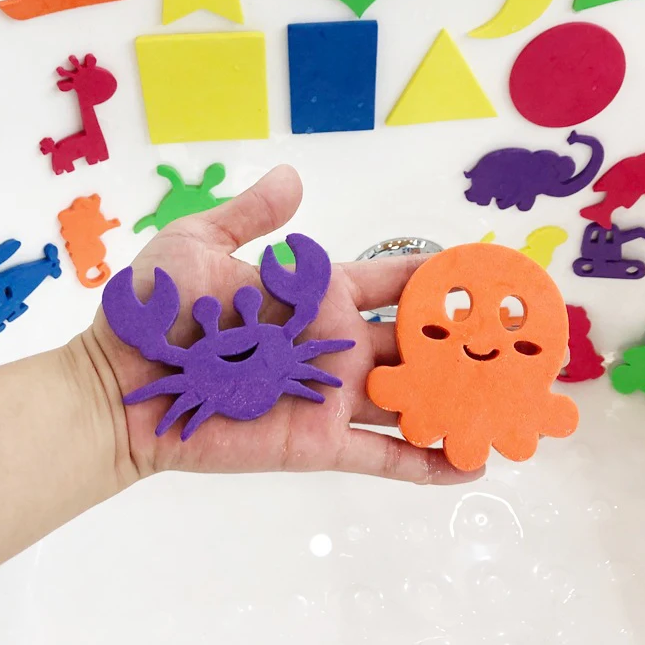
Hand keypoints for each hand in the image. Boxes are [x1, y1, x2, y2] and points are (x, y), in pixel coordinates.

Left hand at [88, 165, 482, 486]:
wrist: (125, 382)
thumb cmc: (158, 307)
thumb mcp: (201, 241)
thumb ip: (251, 213)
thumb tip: (292, 177)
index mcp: (317, 297)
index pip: (391, 282)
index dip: (435, 276)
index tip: (482, 271)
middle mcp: (335, 346)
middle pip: (415, 342)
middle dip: (464, 341)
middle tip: (519, 340)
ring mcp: (332, 396)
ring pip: (411, 398)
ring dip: (458, 401)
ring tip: (512, 403)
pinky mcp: (320, 442)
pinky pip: (383, 457)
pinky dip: (426, 465)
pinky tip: (469, 467)